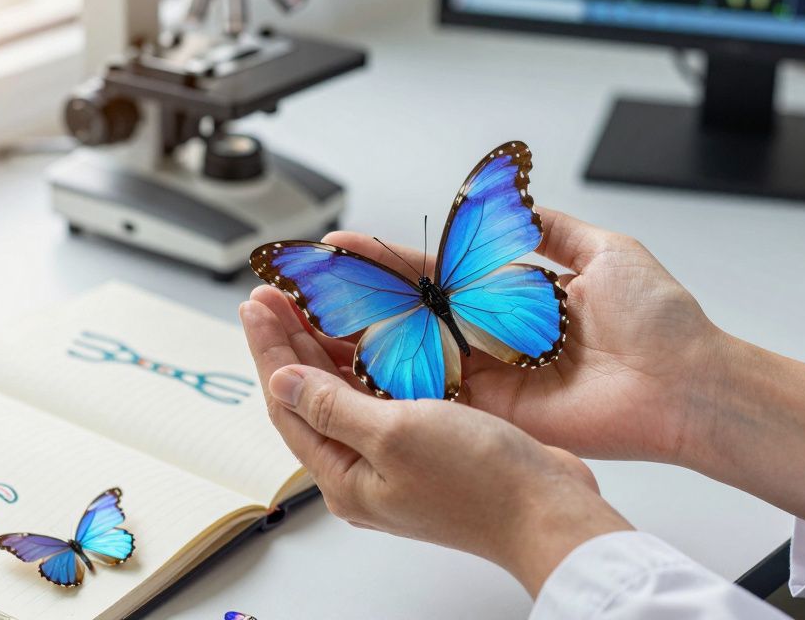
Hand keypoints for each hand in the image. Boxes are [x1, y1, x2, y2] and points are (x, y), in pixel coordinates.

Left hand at [240, 292, 631, 594]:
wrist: (549, 511)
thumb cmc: (478, 481)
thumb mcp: (394, 434)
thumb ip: (333, 406)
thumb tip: (279, 382)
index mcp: (345, 477)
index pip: (288, 403)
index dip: (269, 349)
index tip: (255, 303)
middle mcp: (365, 469)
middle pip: (312, 396)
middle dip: (289, 341)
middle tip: (273, 292)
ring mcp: (398, 457)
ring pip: (347, 392)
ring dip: (327, 346)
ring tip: (309, 302)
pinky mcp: (431, 443)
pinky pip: (386, 395)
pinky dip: (371, 361)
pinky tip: (369, 333)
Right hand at [313, 207, 804, 523]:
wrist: (688, 384)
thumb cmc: (661, 321)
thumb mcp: (606, 250)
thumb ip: (550, 229)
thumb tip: (512, 201)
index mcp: (516, 294)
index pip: (437, 269)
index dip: (388, 258)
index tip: (342, 245)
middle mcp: (496, 334)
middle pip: (412, 310)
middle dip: (357, 295)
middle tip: (303, 282)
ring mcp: (493, 375)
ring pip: (413, 349)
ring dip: (359, 335)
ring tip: (306, 316)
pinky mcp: (498, 410)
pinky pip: (437, 391)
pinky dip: (391, 378)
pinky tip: (345, 359)